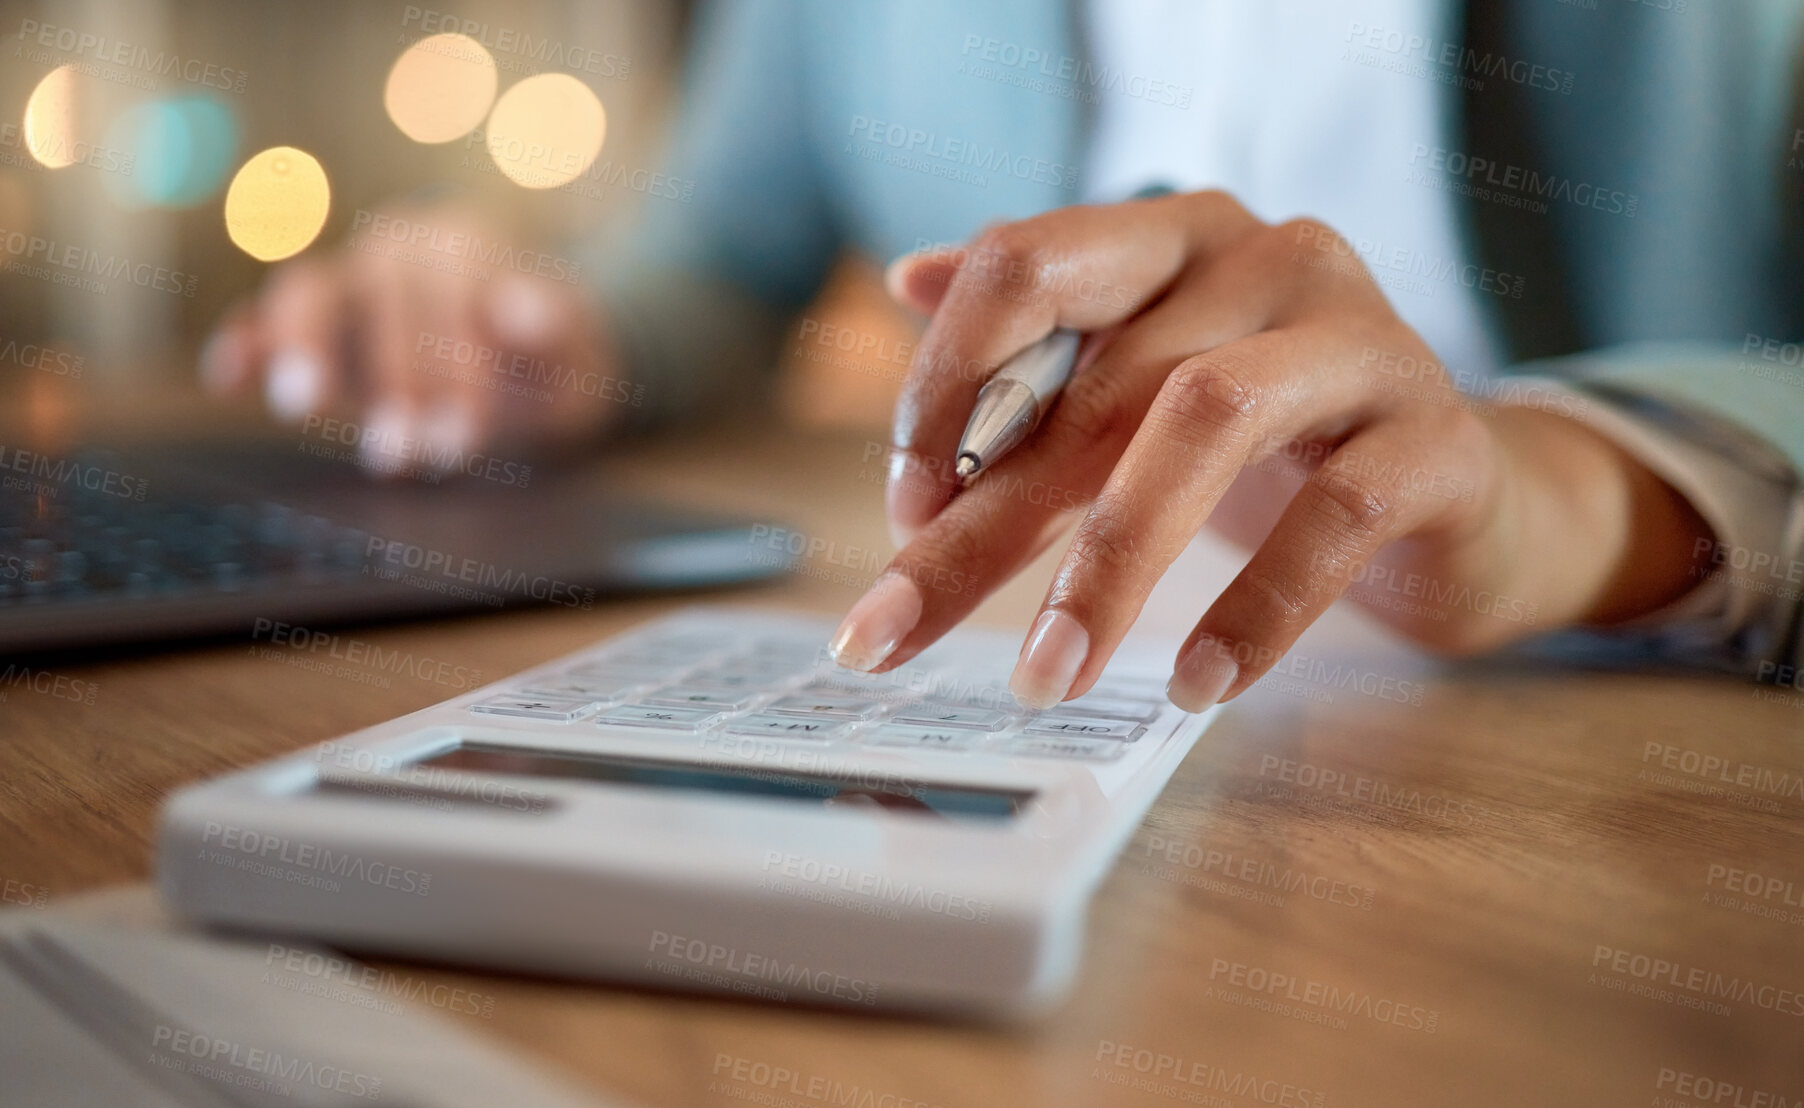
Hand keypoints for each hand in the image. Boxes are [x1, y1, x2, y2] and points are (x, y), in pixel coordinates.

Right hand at [201, 201, 626, 469]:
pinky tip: (227, 375)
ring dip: (304, 346)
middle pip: (377, 291)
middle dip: (391, 375)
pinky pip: (269, 321)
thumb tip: (517, 308)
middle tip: (402, 454)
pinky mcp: (319, 328)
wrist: (542, 361)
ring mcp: (352, 285)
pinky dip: (246, 341)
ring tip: (301, 406)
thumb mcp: (580, 352)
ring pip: (311, 293)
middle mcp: (400, 251)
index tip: (462, 436)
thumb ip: (554, 328)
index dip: (451, 367)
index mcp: (466, 246)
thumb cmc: (560, 357)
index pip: (447, 294)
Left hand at [828, 191, 1710, 709]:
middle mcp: (1268, 257)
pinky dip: (1255, 608)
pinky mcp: (1438, 438)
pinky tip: (1194, 683)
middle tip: (897, 631)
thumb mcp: (1141, 384)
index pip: (1024, 268)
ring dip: (1109, 560)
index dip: (943, 386)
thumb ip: (1037, 343)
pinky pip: (1335, 515)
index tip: (905, 513)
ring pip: (1207, 418)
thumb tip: (909, 281)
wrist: (1462, 490)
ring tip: (1046, 676)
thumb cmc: (1275, 439)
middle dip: (986, 521)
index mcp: (1174, 236)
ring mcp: (1363, 339)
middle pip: (1099, 380)